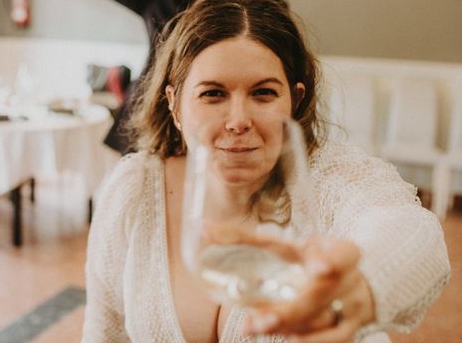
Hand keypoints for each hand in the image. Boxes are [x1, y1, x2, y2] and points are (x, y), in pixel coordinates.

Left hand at [207, 226, 375, 342]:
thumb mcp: (289, 246)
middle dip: (289, 310)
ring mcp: (354, 306)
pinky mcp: (353, 328)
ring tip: (255, 327)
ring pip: (325, 322)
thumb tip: (202, 228)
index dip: (332, 260)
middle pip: (323, 294)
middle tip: (256, 321)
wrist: (358, 281)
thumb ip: (245, 238)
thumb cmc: (310, 259)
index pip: (341, 253)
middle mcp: (349, 279)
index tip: (320, 267)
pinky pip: (333, 341)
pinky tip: (286, 338)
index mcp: (336, 251)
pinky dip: (310, 341)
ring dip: (289, 326)